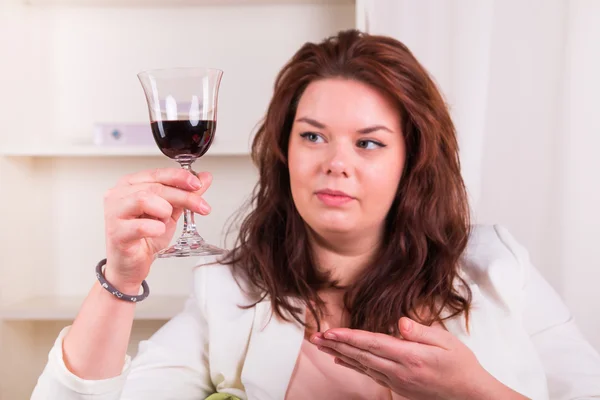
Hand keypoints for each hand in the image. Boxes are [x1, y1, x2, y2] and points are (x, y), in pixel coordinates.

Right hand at [103, 168, 211, 290]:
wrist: (131, 265)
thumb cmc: (144, 238)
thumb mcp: (170, 213)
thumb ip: (185, 195)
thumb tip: (204, 178)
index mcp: (131, 184)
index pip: (158, 173)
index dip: (180, 177)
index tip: (198, 184)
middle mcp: (119, 194)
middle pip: (155, 187)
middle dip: (183, 196)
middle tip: (200, 206)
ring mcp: (114, 213)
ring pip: (144, 198)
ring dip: (164, 209)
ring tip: (165, 221)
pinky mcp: (116, 233)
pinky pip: (139, 225)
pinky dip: (155, 228)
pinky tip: (159, 230)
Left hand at [310, 317, 526, 399]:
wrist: (469, 395)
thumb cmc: (460, 364)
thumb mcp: (447, 342)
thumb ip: (421, 332)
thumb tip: (399, 323)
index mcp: (411, 357)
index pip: (373, 344)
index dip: (349, 337)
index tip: (330, 331)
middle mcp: (399, 371)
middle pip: (361, 355)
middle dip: (336, 345)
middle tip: (314, 337)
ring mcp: (397, 381)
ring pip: (362, 365)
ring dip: (339, 354)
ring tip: (321, 345)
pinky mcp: (397, 386)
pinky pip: (369, 373)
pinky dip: (353, 365)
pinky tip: (340, 360)